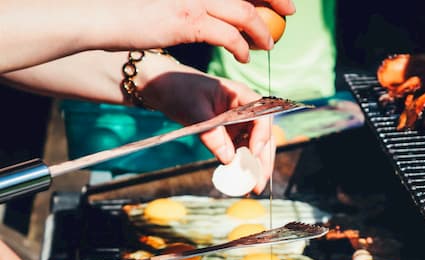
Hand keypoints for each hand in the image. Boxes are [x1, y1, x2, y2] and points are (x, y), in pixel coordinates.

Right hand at [0, 0, 295, 72]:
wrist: (101, 15)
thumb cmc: (132, 6)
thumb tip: (214, 5)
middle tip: (290, 12)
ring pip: (244, 12)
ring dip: (261, 30)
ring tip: (267, 44)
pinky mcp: (187, 21)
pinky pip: (227, 35)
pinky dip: (241, 46)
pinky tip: (244, 56)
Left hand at [141, 55, 275, 193]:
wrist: (165, 86)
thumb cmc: (180, 90)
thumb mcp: (194, 111)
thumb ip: (212, 134)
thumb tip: (228, 159)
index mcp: (241, 95)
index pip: (262, 116)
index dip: (261, 137)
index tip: (253, 155)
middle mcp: (246, 109)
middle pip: (263, 136)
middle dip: (263, 161)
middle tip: (258, 184)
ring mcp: (240, 122)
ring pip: (256, 146)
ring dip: (255, 167)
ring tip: (253, 189)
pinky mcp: (231, 132)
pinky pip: (241, 150)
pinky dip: (242, 165)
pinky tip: (241, 181)